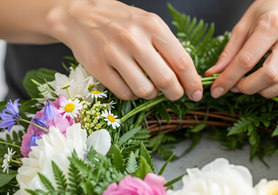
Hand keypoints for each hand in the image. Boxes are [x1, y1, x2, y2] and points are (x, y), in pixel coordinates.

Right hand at [47, 0, 202, 100]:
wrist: (80, 16)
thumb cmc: (122, 22)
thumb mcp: (149, 25)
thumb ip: (169, 48)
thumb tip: (189, 77)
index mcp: (153, 26)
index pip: (182, 61)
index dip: (193, 82)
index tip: (197, 93)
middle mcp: (134, 39)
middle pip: (166, 80)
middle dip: (175, 93)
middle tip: (175, 95)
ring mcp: (114, 54)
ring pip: (145, 90)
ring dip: (152, 94)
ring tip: (150, 86)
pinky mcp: (98, 67)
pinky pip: (125, 93)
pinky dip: (132, 94)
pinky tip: (131, 83)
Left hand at [206, 0, 277, 97]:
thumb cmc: (270, 9)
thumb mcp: (244, 24)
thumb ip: (229, 51)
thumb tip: (215, 74)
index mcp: (272, 25)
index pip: (247, 60)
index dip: (229, 78)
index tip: (217, 89)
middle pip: (270, 75)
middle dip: (248, 87)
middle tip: (235, 87)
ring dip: (266, 91)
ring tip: (253, 85)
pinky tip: (269, 83)